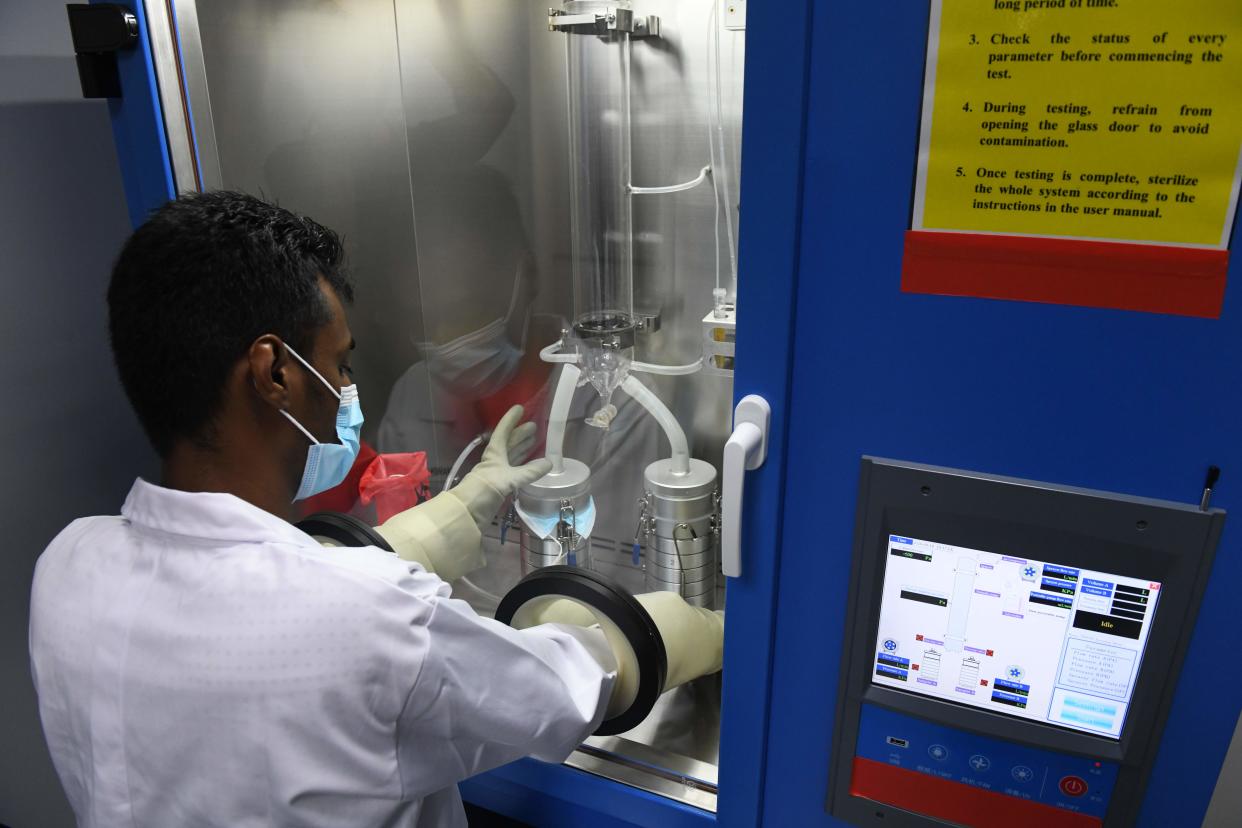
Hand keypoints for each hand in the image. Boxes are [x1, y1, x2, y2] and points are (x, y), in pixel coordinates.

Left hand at [450, 406, 551, 527]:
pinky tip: (531, 466)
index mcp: (494, 453)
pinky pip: (514, 470)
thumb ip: (529, 472)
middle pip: (509, 443)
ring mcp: (497, 473)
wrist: (469, 511)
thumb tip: (549, 463)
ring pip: (511, 456)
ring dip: (522, 448)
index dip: (511, 420)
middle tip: (533, 426)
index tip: (519, 408)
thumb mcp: (510, 478)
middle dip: (520, 434)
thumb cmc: (486, 488)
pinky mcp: (499, 485)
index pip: (503, 432)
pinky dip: (523, 466)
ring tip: (534, 441)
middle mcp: (495, 460)